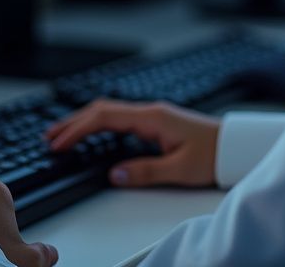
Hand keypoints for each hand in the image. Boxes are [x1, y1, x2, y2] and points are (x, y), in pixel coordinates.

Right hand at [45, 99, 219, 187]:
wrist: (234, 146)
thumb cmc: (212, 154)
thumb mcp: (178, 169)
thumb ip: (144, 171)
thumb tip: (112, 174)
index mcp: (153, 117)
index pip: (106, 116)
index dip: (78, 128)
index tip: (59, 142)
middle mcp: (151, 111)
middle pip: (104, 109)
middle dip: (75, 121)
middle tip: (50, 137)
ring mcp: (154, 114)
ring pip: (111, 111)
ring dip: (86, 121)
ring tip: (63, 134)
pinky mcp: (157, 121)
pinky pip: (121, 118)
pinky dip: (101, 124)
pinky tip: (93, 134)